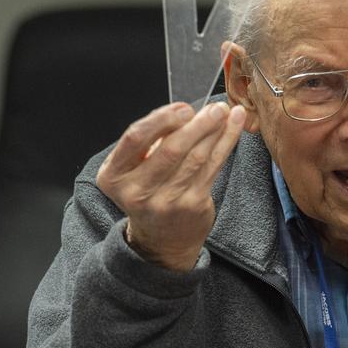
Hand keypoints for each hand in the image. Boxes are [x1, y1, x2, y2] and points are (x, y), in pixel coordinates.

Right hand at [96, 101, 247, 270]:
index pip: (135, 138)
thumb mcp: (133, 170)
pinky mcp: (192, 205)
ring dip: (214, 130)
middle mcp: (137, 191)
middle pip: (171, 149)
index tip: (183, 108)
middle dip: (196, 124)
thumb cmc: (148, 193)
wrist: (162, 240)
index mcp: (114, 176)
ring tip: (224, 112)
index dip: (162, 119)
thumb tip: (186, 112)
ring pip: (196, 157)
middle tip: (214, 107)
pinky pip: (212, 167)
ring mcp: (166, 201)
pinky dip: (225, 143)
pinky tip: (233, 126)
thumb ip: (151, 142)